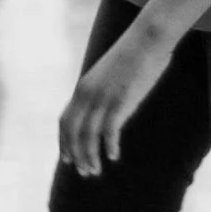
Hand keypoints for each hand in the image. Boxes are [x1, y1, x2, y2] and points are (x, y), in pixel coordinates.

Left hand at [58, 21, 174, 177]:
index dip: (64, 142)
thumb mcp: (108, 74)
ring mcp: (103, 98)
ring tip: (95, 171)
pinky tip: (114, 156)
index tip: (67, 159)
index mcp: (83, 87)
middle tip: (84, 172)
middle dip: (75, 155)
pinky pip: (109, 131)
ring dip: (90, 157)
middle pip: (72, 132)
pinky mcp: (120, 101)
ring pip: (88, 136)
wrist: (146, 39)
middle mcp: (87, 94)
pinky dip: (109, 147)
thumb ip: (101, 90)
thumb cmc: (132, 55)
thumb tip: (102, 106)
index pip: (65, 121)